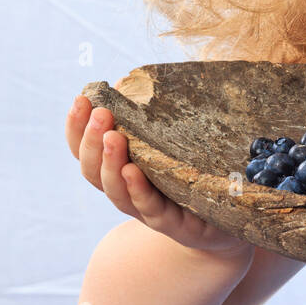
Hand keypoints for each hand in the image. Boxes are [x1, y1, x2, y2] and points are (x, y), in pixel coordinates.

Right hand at [66, 95, 250, 256]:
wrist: (228, 224)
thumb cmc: (197, 176)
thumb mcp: (176, 143)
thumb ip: (158, 118)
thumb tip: (138, 80)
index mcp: (121, 169)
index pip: (87, 150)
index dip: (77, 128)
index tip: (81, 99)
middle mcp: (126, 191)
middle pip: (94, 171)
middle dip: (92, 140)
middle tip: (101, 114)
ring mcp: (146, 211)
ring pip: (116, 191)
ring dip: (111, 162)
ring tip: (113, 137)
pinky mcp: (172, 224)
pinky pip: (149, 209)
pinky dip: (138, 190)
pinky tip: (133, 172)